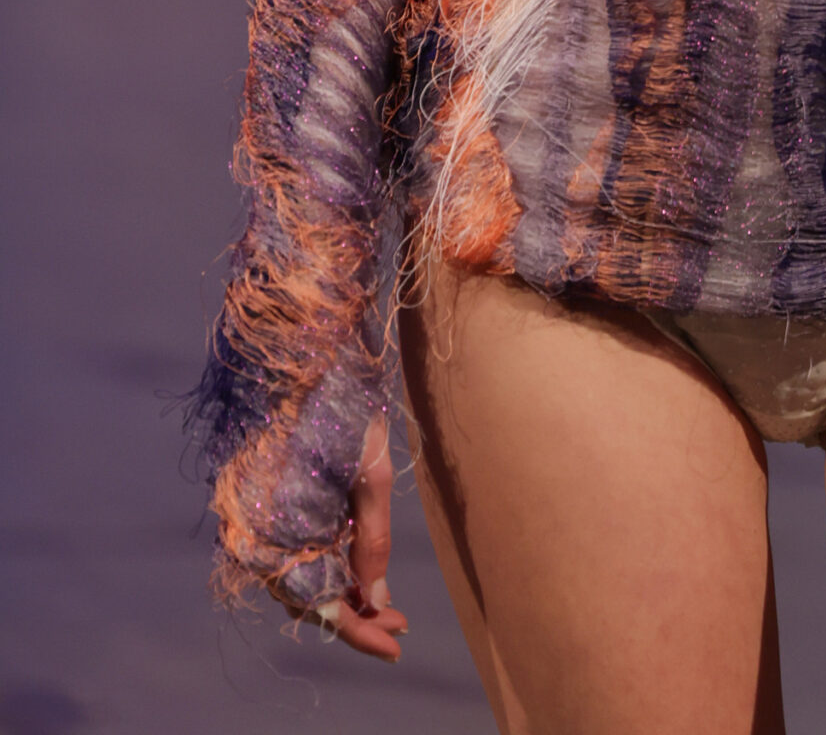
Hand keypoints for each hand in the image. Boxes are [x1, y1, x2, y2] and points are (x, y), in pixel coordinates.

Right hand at [275, 414, 408, 660]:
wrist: (301, 349)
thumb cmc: (340, 405)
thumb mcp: (370, 476)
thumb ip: (372, 542)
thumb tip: (377, 600)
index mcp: (278, 532)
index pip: (320, 605)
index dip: (359, 631)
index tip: (396, 647)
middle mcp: (256, 534)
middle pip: (307, 597)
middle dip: (354, 615)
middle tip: (399, 626)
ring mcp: (255, 520)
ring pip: (299, 577)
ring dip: (340, 593)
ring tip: (387, 604)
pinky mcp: (261, 505)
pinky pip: (292, 552)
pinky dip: (325, 566)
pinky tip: (355, 569)